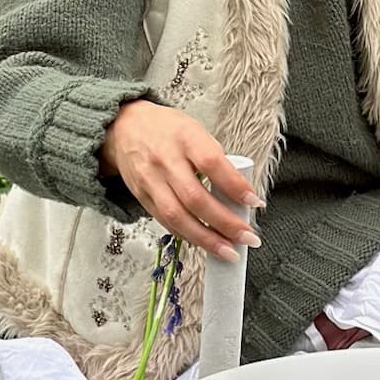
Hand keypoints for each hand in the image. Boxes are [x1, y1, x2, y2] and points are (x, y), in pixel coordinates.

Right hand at [99, 101, 262, 262]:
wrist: (125, 128)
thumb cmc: (167, 129)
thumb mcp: (195, 131)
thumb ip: (215, 159)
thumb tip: (239, 193)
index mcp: (185, 138)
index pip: (212, 164)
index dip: (235, 186)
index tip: (254, 203)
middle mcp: (165, 160)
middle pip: (195, 199)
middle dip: (224, 224)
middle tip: (247, 238)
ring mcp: (151, 181)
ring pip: (178, 217)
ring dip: (206, 239)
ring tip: (228, 251)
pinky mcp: (141, 197)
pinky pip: (165, 222)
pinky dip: (187, 235)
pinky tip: (204, 243)